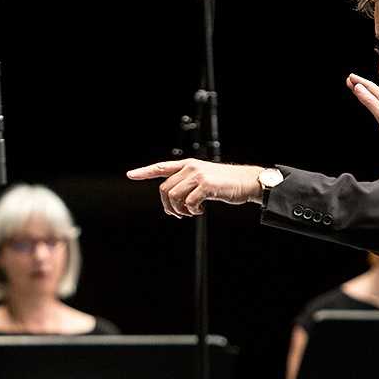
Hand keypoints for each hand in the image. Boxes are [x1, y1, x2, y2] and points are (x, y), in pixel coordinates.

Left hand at [127, 159, 264, 216]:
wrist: (248, 181)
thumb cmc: (227, 184)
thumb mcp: (205, 179)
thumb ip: (188, 184)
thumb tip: (173, 200)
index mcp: (188, 165)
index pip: (161, 167)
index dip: (145, 172)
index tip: (130, 175)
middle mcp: (191, 167)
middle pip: (165, 189)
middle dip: (168, 206)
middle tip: (179, 214)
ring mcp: (198, 175)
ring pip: (174, 196)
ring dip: (180, 210)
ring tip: (191, 212)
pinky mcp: (206, 185)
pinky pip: (189, 202)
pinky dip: (192, 211)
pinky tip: (200, 211)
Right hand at [346, 73, 378, 158]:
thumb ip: (370, 101)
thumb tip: (358, 87)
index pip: (370, 87)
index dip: (359, 81)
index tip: (350, 77)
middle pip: (372, 91)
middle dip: (361, 85)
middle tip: (350, 80)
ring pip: (374, 98)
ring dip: (365, 93)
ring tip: (358, 89)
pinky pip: (377, 106)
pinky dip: (370, 102)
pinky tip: (371, 105)